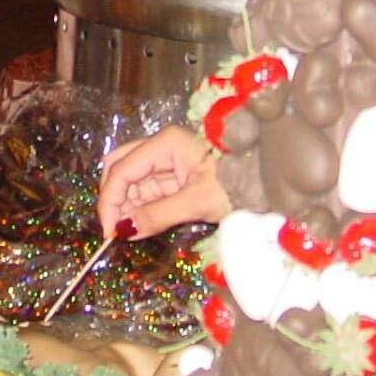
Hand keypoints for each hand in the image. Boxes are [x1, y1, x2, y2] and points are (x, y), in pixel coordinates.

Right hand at [97, 126, 229, 237]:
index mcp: (164, 142)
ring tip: (127, 232)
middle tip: (114, 229)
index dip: (110, 200)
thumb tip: (124, 230)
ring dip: (125, 206)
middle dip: (113, 198)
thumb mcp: (197, 203)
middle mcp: (161, 147)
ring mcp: (166, 161)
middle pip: (120, 167)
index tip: (109, 230)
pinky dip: (139, 208)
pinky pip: (147, 191)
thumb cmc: (235, 187)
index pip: (122, 168)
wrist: (266, 185)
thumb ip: (157, 215)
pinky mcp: (173, 177)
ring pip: (131, 181)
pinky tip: (138, 225)